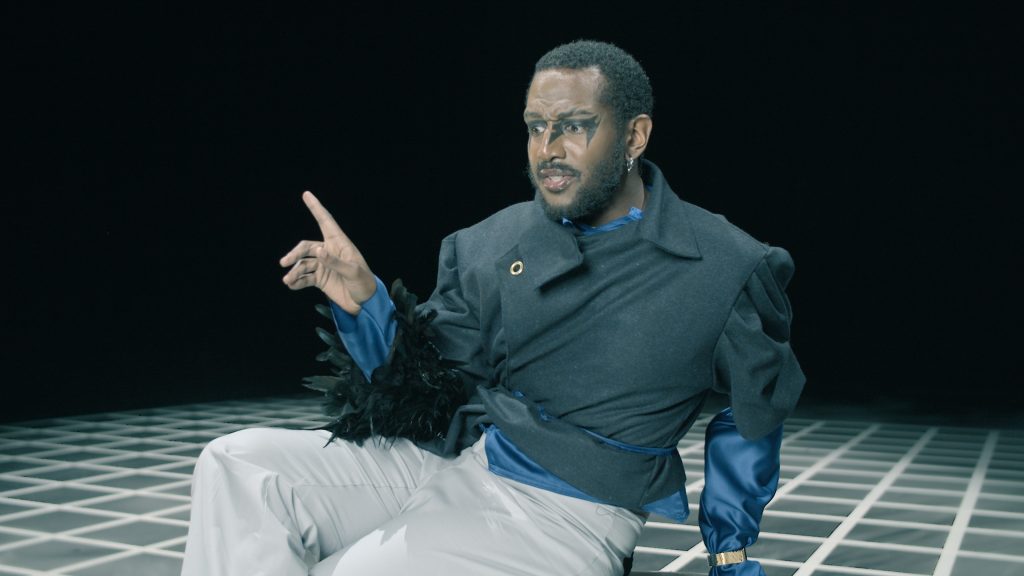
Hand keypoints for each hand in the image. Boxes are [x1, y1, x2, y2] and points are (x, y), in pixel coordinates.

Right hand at [280, 191, 376, 314]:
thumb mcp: (353, 272)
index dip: (316, 208)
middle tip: (285, 263)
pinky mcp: (320, 279)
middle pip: (307, 248)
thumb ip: (335, 262)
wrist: (365, 304)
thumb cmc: (364, 283)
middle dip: (295, 254)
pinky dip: (297, 281)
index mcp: (340, 244)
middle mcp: (329, 252)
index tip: (306, 194)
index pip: (326, 222)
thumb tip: (318, 251)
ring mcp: (324, 266)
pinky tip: (292, 285)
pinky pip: (305, 277)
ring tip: (287, 280)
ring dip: (294, 271)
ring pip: (303, 264)